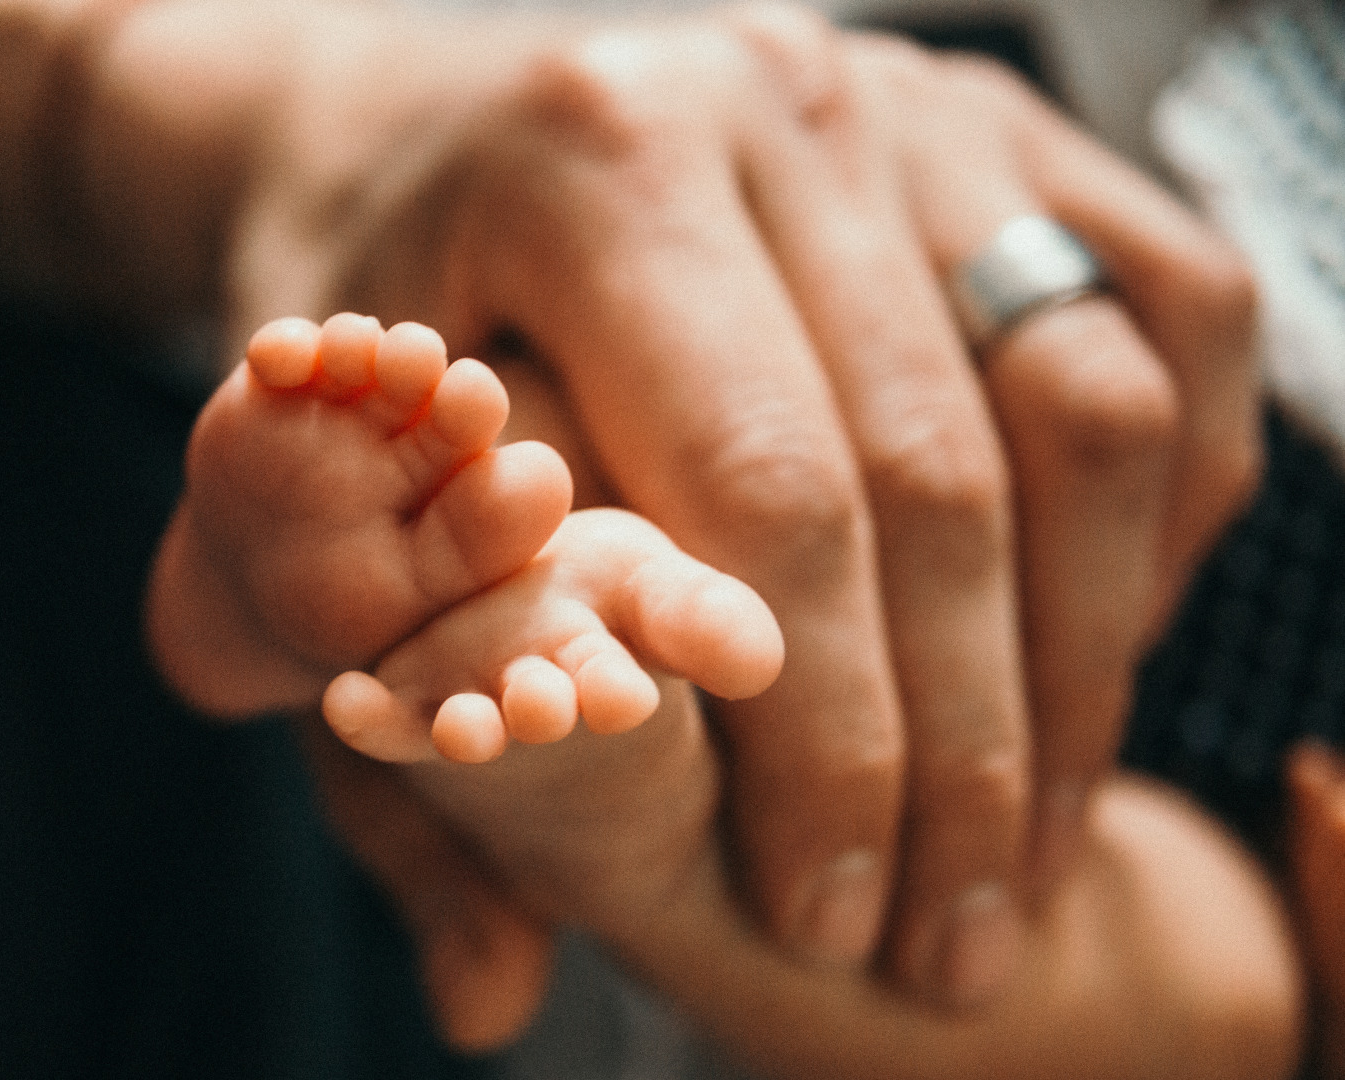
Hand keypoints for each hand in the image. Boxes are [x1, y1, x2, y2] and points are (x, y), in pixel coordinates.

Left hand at [247, 4, 1257, 1007]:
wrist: (422, 155)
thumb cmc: (372, 356)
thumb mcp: (314, 527)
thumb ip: (390, 754)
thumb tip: (484, 1000)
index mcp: (594, 164)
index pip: (764, 494)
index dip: (823, 740)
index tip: (829, 913)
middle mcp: (774, 101)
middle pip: (938, 473)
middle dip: (962, 752)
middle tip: (943, 938)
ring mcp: (911, 102)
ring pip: (1084, 413)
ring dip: (1081, 663)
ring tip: (1027, 847)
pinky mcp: (1004, 134)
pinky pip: (1161, 328)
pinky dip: (1158, 511)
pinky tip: (1086, 655)